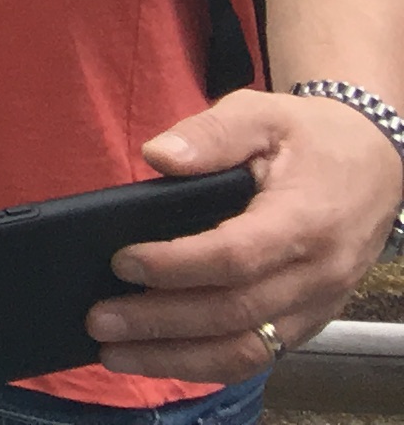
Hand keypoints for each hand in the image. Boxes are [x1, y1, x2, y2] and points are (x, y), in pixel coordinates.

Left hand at [95, 89, 403, 376]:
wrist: (377, 164)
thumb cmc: (311, 138)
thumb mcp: (263, 113)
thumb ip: (211, 133)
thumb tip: (158, 156)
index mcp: (304, 221)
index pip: (236, 257)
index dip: (176, 265)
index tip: (122, 262)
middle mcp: (316, 274)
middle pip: (235, 313)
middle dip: (161, 322)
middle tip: (99, 319)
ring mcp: (316, 305)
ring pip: (248, 350)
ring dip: (178, 358)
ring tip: (116, 353)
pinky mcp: (309, 320)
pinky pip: (260, 355)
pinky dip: (207, 363)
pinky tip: (160, 357)